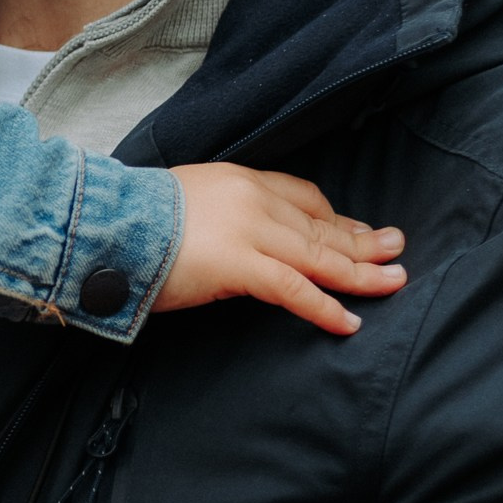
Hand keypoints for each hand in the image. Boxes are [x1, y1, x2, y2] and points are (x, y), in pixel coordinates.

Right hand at [157, 166, 405, 337]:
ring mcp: (249, 231)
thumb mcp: (188, 202)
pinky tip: (349, 322)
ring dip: (360, 272)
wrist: (105, 224)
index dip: (336, 218)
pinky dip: (324, 306)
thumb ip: (222, 215)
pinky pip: (294, 289)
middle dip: (362, 241)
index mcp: (241, 180)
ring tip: (393, 282)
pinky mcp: (240, 265)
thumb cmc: (134, 221)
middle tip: (396, 250)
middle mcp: (253, 199)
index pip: (304, 197)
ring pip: (318, 254)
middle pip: (321, 225)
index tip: (358, 231)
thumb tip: (234, 240)